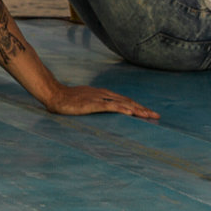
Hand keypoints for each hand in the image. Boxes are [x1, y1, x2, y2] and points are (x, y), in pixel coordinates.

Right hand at [41, 83, 158, 119]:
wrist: (54, 94)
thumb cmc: (66, 100)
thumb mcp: (84, 101)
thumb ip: (94, 104)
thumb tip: (100, 110)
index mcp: (102, 94)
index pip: (124, 100)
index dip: (137, 106)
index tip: (148, 113)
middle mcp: (104, 94)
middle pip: (127, 101)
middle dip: (142, 109)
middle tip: (156, 115)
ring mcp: (98, 98)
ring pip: (122, 103)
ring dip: (137, 109)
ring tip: (148, 115)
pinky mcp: (92, 103)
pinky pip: (110, 106)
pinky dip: (121, 109)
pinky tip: (130, 113)